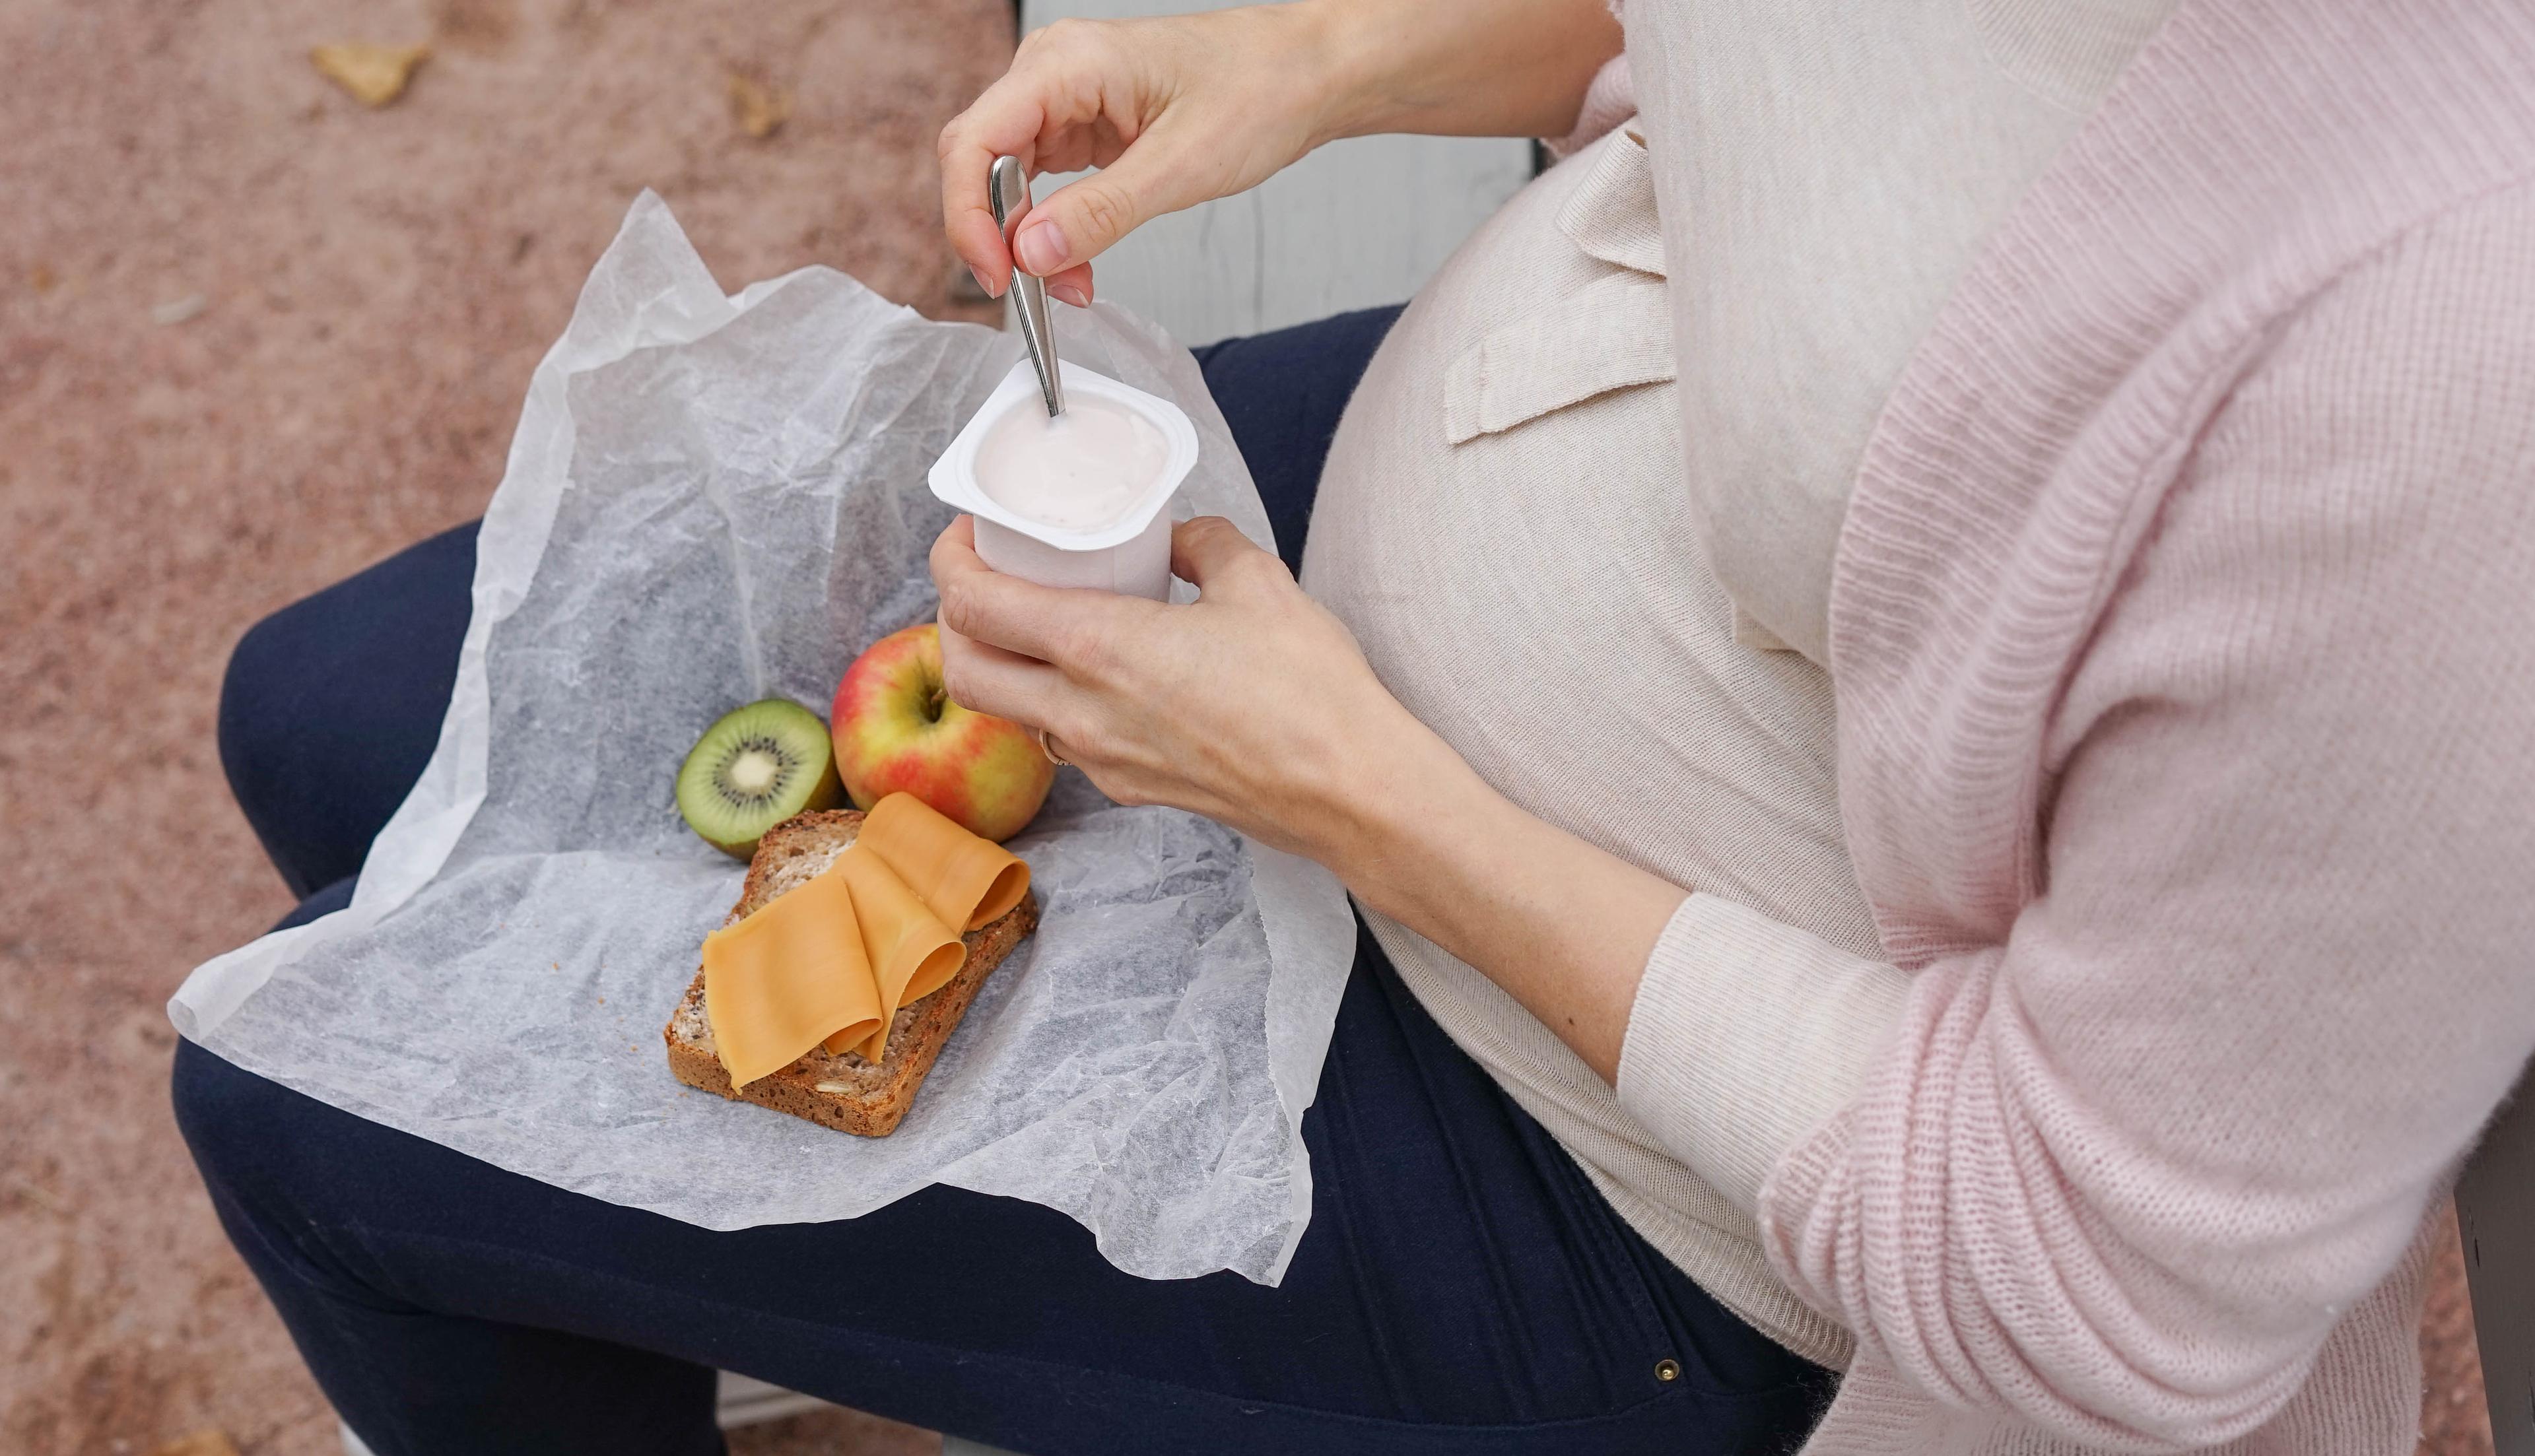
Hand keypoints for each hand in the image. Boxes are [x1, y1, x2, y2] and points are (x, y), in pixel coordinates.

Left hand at [929, 514, 1430, 860]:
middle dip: (954, 620)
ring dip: (1002, 666)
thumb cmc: (1309, 692)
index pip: (974, 605)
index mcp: (1099, 647)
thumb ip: (1203, 544)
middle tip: (985, 580)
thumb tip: (1177, 537)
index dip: (951, 561)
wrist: (1348, 791)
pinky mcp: (1130, 788)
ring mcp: (1102, 759)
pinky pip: (1062, 741)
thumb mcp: (1258, 582)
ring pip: (1009, 710)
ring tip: (1036, 625)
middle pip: (964, 670)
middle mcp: (1082, 711)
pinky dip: (1053, 701)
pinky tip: (1098, 675)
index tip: (967, 535)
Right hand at [937, 0, 1621, 304]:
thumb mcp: (1183, 165)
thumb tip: (1030, 253)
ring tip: (1070, 287)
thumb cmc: (1260, 91)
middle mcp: (1051, 75)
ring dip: (1027, 242)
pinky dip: (1052, 232)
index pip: (973, 143)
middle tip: (1033, 295)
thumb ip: (1101, 212)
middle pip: (980, 164)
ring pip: (1007, 182)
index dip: (968, 216)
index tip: (998, 276)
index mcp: (1064, 64)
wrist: (1307, 74)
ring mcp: (1064, 100)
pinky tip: (1077, 265)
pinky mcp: (1083, 127)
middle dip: (998, 237)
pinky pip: (1042, 186)